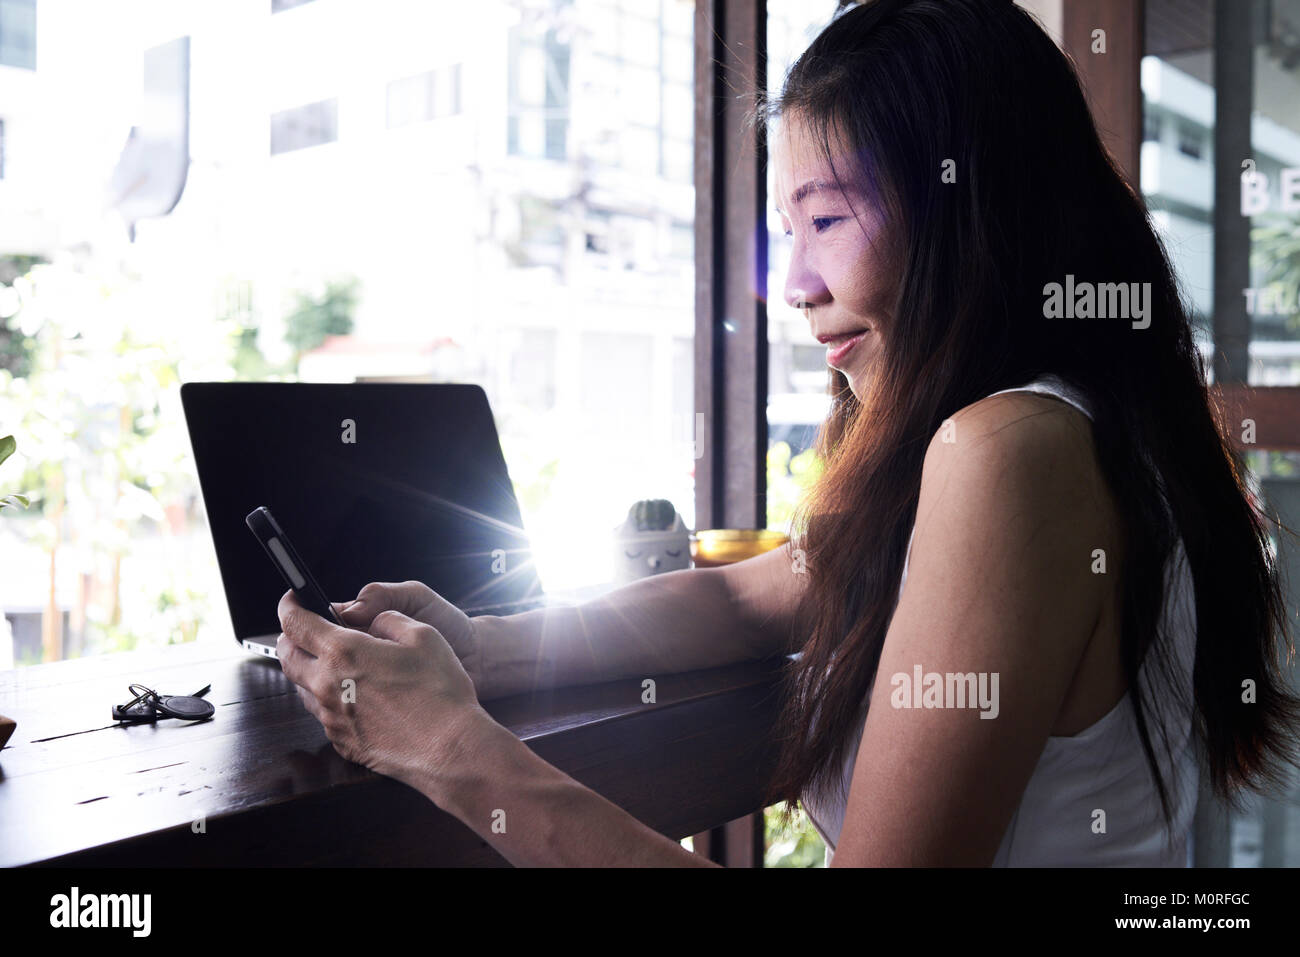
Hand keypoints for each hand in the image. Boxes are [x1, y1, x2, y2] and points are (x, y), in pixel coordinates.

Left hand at [276, 589, 491, 789]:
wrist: (449, 748)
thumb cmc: (439, 693)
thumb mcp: (423, 636)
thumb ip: (389, 620)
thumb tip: (375, 623)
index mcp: (344, 653)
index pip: (295, 623)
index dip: (289, 606)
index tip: (292, 600)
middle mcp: (328, 686)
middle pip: (287, 657)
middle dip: (291, 638)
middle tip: (306, 630)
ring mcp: (332, 718)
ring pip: (303, 688)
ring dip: (311, 670)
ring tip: (338, 665)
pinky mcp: (342, 741)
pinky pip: (325, 714)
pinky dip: (332, 699)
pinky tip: (358, 697)